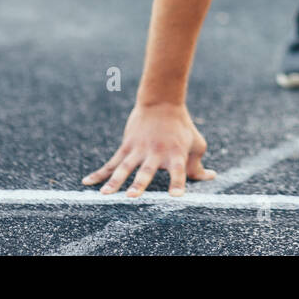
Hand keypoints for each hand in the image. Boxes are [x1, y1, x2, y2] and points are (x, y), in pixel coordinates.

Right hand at [82, 102, 214, 196]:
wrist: (162, 102)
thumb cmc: (182, 127)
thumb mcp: (196, 144)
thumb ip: (199, 165)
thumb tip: (211, 177)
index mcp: (175, 154)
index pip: (178, 171)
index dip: (178, 183)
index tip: (176, 196)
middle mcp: (156, 153)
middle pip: (147, 170)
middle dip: (139, 183)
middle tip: (132, 196)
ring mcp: (139, 149)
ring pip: (124, 167)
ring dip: (115, 181)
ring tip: (105, 194)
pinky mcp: (126, 146)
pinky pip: (111, 163)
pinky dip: (99, 173)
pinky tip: (87, 183)